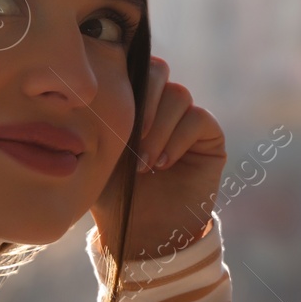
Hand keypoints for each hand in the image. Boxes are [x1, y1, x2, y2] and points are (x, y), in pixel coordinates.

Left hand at [91, 55, 225, 259]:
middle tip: (131, 137)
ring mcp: (187, 120)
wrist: (144, 234)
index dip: (125, 79)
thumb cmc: (115, 197)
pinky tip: (163, 164)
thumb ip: (99, 118)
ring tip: (145, 163)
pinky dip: (178, 139)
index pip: (133, 67)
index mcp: (134, 103)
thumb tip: (91, 85)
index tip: (112, 112)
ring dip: (158, 128)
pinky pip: (197, 118)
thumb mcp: (98, 154)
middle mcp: (163, 106)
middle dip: (144, 100)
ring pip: (178, 95)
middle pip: (158, 71)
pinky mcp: (209, 137)